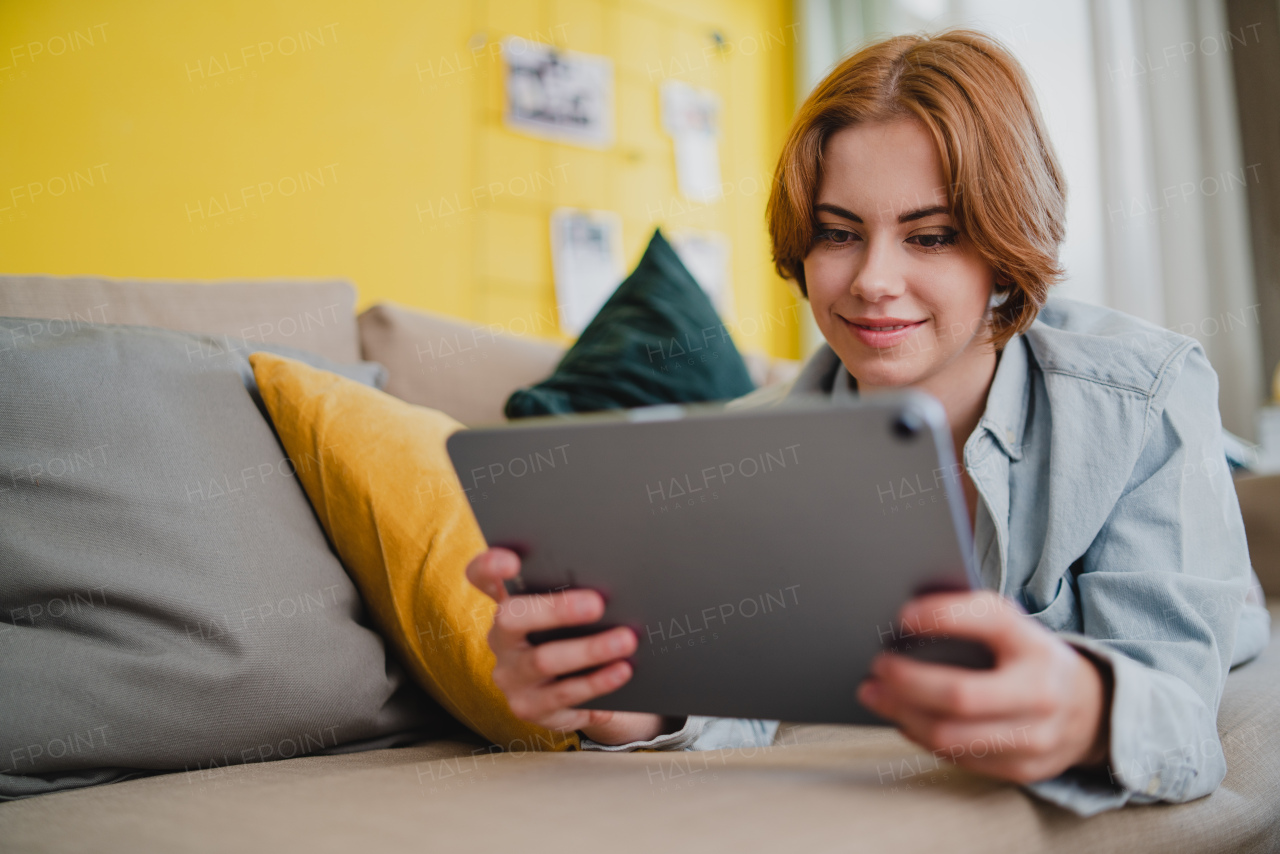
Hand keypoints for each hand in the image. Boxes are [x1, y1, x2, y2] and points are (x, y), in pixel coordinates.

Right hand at [465, 547, 675, 745]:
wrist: (578, 696)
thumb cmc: (574, 639)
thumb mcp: (568, 618)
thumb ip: (576, 596)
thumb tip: (614, 581)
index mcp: (508, 605)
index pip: (481, 578)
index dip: (488, 567)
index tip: (511, 561)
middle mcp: (501, 640)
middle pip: (511, 618)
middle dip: (555, 609)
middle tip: (597, 603)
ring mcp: (511, 677)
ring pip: (543, 660)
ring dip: (589, 649)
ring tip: (625, 641)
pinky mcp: (529, 707)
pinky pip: (564, 694)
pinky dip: (597, 682)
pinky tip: (621, 671)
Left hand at [857, 591, 1110, 784]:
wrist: (1091, 709)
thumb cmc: (1030, 658)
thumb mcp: (1016, 628)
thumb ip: (972, 618)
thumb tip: (905, 617)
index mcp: (1036, 644)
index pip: (991, 620)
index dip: (943, 616)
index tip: (902, 615)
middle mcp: (1040, 692)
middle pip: (960, 695)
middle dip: (906, 681)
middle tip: (877, 666)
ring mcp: (1035, 736)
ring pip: (951, 735)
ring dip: (901, 713)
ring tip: (874, 693)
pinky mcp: (1022, 768)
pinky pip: (959, 757)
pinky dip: (921, 736)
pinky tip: (902, 718)